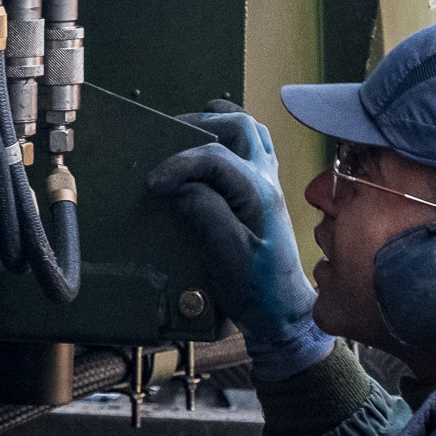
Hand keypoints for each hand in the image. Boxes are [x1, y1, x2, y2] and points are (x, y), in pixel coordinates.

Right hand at [147, 105, 332, 380]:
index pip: (214, 158)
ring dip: (224, 123)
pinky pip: (256, 151)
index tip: (153, 183)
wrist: (282, 312)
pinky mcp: (266, 196)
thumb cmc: (256, 289)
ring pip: (254, 133)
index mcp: (257, 192)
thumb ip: (205, 212)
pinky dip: (234, 140)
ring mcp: (270, 185)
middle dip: (204, 123)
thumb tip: (182, 186)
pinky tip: (215, 148)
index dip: (179, 164)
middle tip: (170, 132)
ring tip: (193, 127)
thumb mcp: (226, 254)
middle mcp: (267, 181)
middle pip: (242, 127)